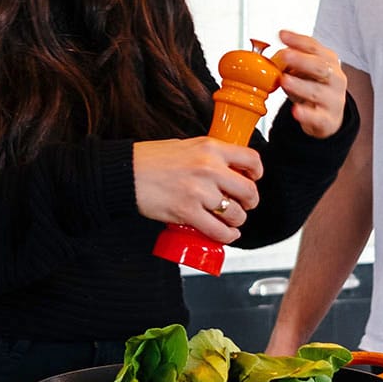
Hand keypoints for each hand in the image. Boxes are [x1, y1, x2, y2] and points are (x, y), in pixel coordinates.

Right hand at [133, 137, 261, 240]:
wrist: (125, 172)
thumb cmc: (152, 159)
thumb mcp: (188, 146)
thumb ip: (209, 156)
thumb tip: (229, 169)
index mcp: (210, 147)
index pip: (251, 159)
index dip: (256, 173)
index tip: (253, 179)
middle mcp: (208, 168)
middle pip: (249, 191)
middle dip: (250, 202)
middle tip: (244, 205)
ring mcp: (198, 191)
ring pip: (235, 214)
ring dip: (237, 221)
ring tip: (230, 220)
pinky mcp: (187, 212)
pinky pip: (218, 230)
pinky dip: (226, 236)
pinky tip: (226, 234)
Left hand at [272, 30, 347, 138]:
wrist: (329, 117)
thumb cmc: (314, 89)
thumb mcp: (305, 71)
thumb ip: (293, 61)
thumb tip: (276, 52)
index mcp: (329, 62)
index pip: (314, 48)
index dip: (298, 40)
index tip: (282, 35)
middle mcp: (335, 79)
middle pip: (320, 67)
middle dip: (301, 60)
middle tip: (285, 55)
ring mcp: (333, 100)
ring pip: (317, 91)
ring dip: (300, 85)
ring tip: (285, 80)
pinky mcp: (328, 120)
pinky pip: (317, 117)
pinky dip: (306, 114)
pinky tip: (296, 110)